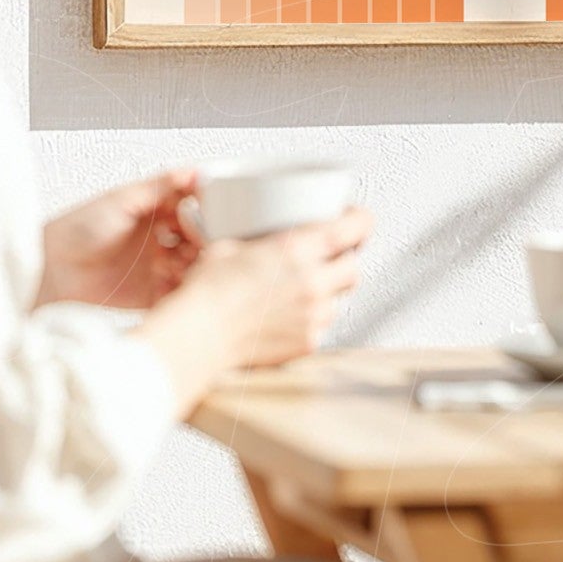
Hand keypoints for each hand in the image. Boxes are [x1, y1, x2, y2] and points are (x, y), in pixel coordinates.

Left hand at [37, 170, 201, 310]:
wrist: (51, 271)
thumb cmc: (77, 230)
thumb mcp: (120, 200)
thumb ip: (158, 186)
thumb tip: (192, 171)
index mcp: (152, 210)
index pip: (189, 205)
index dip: (203, 209)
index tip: (212, 212)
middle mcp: (157, 237)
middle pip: (195, 236)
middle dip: (204, 238)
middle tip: (205, 241)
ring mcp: (155, 266)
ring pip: (191, 264)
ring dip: (197, 263)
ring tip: (194, 263)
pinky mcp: (150, 294)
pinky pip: (178, 293)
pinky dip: (187, 290)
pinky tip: (187, 285)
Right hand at [180, 208, 374, 368]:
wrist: (202, 333)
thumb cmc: (210, 290)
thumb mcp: (231, 244)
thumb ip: (259, 241)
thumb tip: (258, 238)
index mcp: (298, 249)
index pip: (354, 227)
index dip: (360, 220)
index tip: (355, 219)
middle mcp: (312, 282)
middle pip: (354, 267)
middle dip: (345, 261)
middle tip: (329, 259)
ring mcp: (313, 315)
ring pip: (339, 300)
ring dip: (328, 293)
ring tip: (301, 291)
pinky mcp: (307, 342)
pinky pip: (321, 326)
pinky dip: (310, 320)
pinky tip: (288, 316)